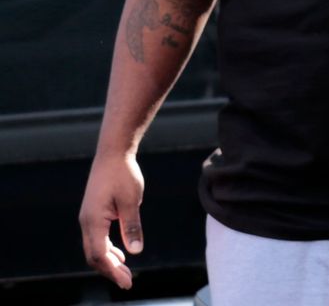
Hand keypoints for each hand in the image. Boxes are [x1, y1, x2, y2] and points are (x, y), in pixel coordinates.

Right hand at [79, 150, 144, 289]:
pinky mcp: (93, 214)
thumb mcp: (132, 200)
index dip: (112, 270)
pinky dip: (107, 250)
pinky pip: (97, 238)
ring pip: (94, 248)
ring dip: (108, 261)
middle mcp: (86, 222)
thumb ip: (132, 226)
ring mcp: (88, 218)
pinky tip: (120, 254)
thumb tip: (135, 251)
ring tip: (125, 272)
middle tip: (128, 281)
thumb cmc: (123, 174)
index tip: (126, 282)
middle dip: (110, 270)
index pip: (99, 254)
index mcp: (93, 221)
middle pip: (93, 255)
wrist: (112, 154)